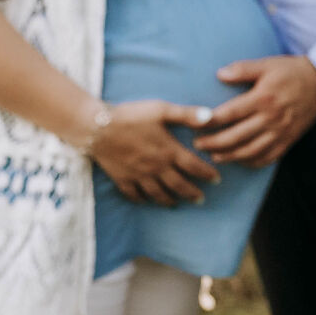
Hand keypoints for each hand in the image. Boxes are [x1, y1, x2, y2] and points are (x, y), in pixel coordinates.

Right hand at [92, 101, 222, 205]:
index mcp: (168, 151)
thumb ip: (187, 114)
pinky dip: (141, 199)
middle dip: (192, 193)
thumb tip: (212, 117)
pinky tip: (145, 200)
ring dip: (169, 200)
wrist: (98, 127)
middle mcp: (156, 167)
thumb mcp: (161, 110)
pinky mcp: (122, 178)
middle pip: (178, 185)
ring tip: (176, 204)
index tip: (217, 180)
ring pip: (158, 194)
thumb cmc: (131, 116)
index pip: (194, 167)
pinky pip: (134, 194)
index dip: (207, 174)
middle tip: (201, 199)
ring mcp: (139, 175)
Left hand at [195, 55, 315, 167]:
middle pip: (236, 137)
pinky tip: (239, 161)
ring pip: (250, 151)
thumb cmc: (291, 71)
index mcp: (262, 98)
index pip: (230, 114)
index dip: (210, 122)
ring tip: (214, 156)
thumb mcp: (266, 64)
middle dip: (213, 144)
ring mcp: (280, 132)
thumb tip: (219, 74)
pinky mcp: (288, 141)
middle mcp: (271, 118)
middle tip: (197, 145)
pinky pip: (268, 157)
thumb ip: (242, 69)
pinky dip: (251, 162)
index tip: (194, 124)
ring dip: (229, 156)